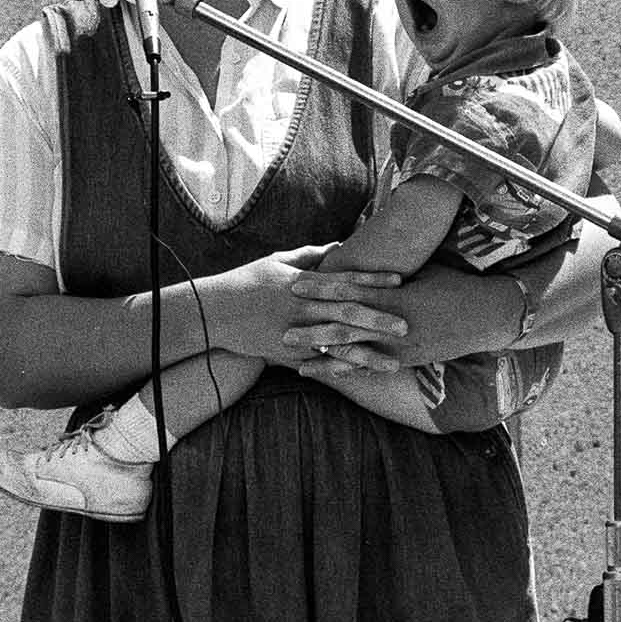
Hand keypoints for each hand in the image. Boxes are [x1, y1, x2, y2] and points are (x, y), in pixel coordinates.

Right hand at [209, 247, 404, 370]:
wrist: (215, 312)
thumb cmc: (248, 281)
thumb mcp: (278, 261)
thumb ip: (311, 255)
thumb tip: (338, 245)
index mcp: (303, 282)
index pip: (344, 280)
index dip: (372, 281)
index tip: (398, 281)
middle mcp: (302, 307)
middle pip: (347, 314)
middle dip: (378, 321)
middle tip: (406, 326)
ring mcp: (295, 332)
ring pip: (337, 345)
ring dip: (368, 354)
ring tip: (393, 363)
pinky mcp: (287, 354)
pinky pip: (319, 363)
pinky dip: (341, 369)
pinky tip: (363, 376)